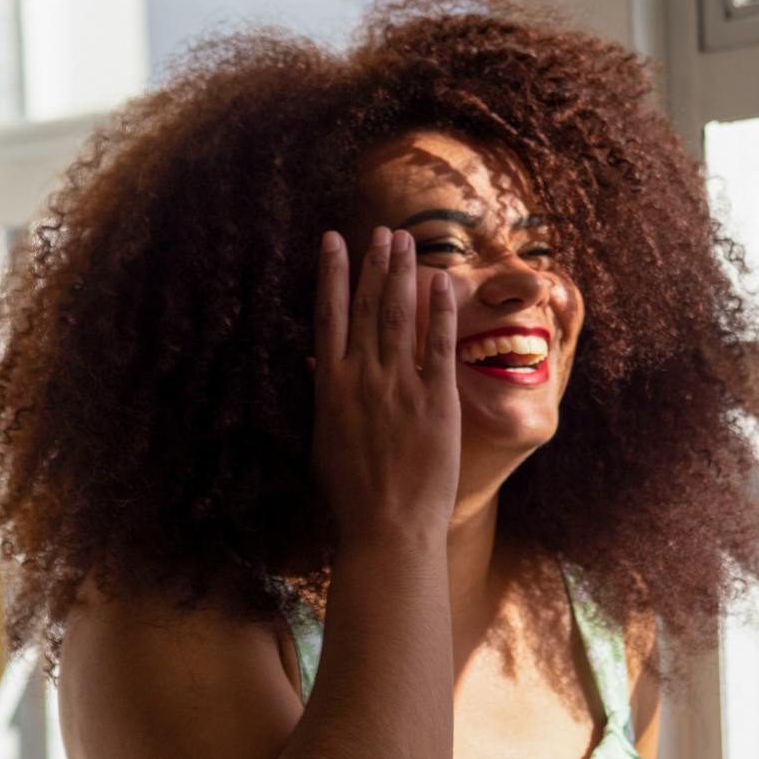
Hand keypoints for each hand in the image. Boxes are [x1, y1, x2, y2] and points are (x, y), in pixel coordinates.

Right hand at [308, 227, 459, 539]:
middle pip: (368, 307)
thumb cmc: (353, 494)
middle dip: (374, 264)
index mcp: (331, 387)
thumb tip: (316, 365)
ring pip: (400, 316)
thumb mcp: (324, 442)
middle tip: (381, 231)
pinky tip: (442, 284)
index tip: (334, 240)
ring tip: (406, 242)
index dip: (332, 274)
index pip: (328, 316)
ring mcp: (400, 386)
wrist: (389, 526)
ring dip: (402, 275)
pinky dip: (440, 312)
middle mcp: (363, 378)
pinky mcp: (436, 401)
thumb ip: (325, 400)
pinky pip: (439, 346)